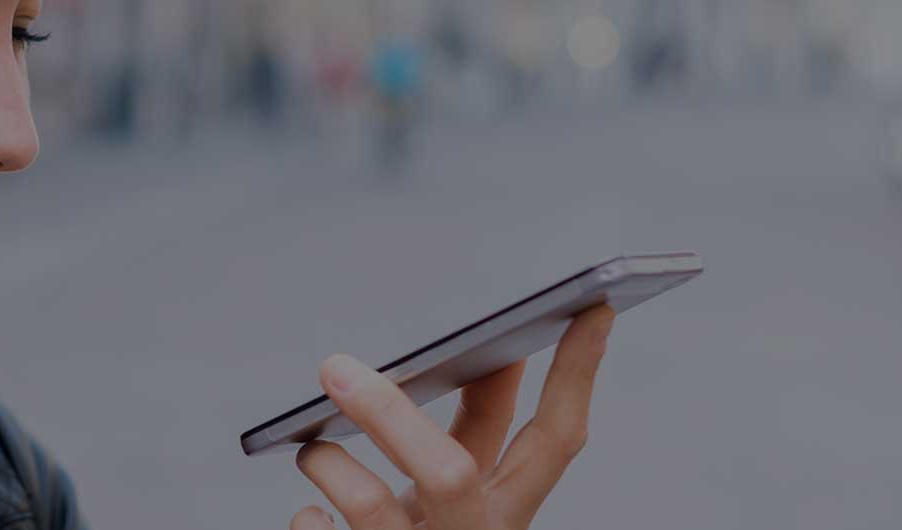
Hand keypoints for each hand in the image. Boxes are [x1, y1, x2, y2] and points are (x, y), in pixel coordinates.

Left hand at [289, 305, 614, 529]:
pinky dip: (309, 519)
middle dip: (389, 414)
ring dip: (329, 466)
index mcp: (506, 513)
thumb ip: (470, 435)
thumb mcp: (455, 496)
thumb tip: (467, 358)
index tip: (592, 307)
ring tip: (313, 451)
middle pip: (450, 474)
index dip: (576, 373)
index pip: (555, 439)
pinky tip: (312, 517)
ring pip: (371, 507)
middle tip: (335, 367)